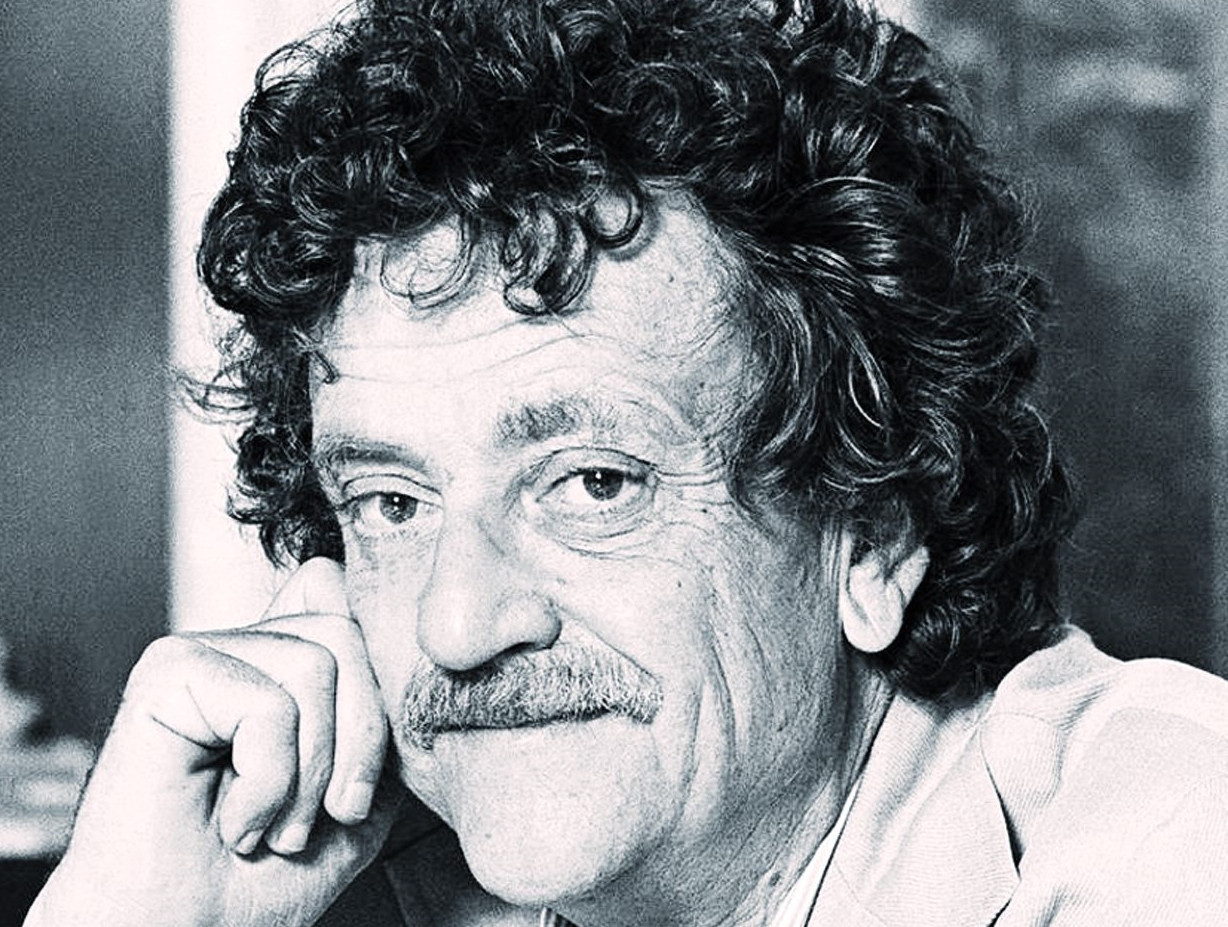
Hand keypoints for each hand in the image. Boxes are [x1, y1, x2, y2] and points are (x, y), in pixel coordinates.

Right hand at [25, 559, 401, 926]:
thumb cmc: (266, 877)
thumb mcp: (360, 783)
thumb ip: (370, 701)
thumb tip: (335, 580)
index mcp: (280, 662)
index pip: (348, 603)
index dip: (375, 685)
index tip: (358, 777)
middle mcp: (239, 646)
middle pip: (346, 633)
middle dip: (359, 741)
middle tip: (330, 813)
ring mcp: (200, 654)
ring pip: (316, 666)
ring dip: (311, 774)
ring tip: (275, 827)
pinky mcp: (168, 675)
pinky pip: (269, 704)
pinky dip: (268, 783)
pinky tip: (235, 825)